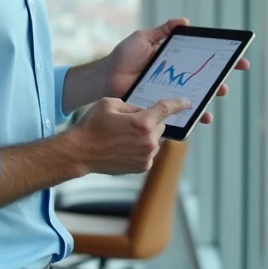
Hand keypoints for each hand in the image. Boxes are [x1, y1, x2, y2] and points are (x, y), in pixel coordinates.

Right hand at [65, 97, 192, 174]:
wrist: (80, 152)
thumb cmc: (92, 126)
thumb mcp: (110, 103)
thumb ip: (132, 106)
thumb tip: (143, 111)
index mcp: (142, 123)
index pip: (166, 109)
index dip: (178, 103)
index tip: (187, 102)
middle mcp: (148, 141)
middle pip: (161, 125)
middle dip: (152, 121)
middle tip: (134, 121)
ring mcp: (146, 156)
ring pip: (156, 140)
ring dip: (147, 135)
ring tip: (125, 135)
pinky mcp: (142, 166)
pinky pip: (149, 152)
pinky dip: (143, 147)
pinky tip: (125, 146)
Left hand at [103, 17, 250, 123]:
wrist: (106, 77)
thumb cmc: (124, 56)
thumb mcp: (143, 38)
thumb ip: (163, 31)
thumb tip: (185, 22)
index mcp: (176, 60)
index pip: (204, 59)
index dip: (223, 60)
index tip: (240, 60)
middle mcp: (178, 78)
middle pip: (205, 81)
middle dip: (220, 81)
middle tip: (225, 82)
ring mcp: (171, 94)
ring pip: (197, 99)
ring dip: (209, 100)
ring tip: (215, 98)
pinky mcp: (162, 108)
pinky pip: (181, 114)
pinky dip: (193, 117)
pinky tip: (201, 117)